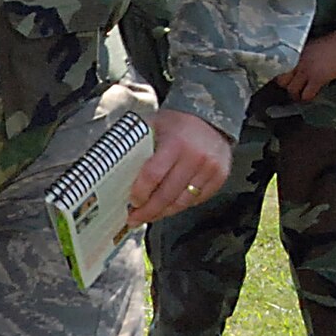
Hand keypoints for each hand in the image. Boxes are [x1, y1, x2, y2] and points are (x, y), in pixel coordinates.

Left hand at [128, 109, 231, 225]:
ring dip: (163, 212)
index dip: (140, 192)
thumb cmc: (178, 124)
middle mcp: (194, 157)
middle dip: (148, 211)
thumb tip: (115, 171)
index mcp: (175, 143)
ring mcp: (210, 169)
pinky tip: (170, 205)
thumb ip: (139, 147)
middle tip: (135, 218)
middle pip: (167, 195)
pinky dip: (181, 205)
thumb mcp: (155, 127)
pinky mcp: (219, 177)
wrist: (211, 117)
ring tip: (151, 215)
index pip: (153, 175)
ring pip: (182, 202)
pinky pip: (197, 200)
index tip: (132, 201)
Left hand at [275, 28, 335, 102]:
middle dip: (287, 87)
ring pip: (292, 90)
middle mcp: (297, 62)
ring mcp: (306, 71)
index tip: (287, 81)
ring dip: (296, 96)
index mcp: (296, 53)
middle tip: (295, 90)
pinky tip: (311, 98)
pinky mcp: (317, 79)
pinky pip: (306, 95)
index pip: (280, 68)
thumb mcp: (312, 47)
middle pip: (281, 81)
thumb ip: (303, 57)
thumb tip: (299, 67)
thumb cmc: (333, 43)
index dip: (282, 77)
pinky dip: (308, 99)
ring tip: (302, 97)